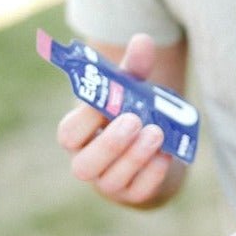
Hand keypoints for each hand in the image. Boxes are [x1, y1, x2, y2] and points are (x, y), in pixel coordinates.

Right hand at [56, 34, 173, 205]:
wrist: (153, 149)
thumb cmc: (132, 114)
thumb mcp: (131, 91)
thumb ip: (133, 69)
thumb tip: (143, 40)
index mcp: (77, 137)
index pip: (68, 134)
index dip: (85, 119)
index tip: (106, 101)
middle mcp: (87, 163)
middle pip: (85, 165)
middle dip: (110, 144)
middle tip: (134, 120)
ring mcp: (109, 184)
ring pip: (112, 180)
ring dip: (135, 156)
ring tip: (156, 132)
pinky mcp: (133, 195)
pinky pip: (139, 191)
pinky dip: (152, 173)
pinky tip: (166, 154)